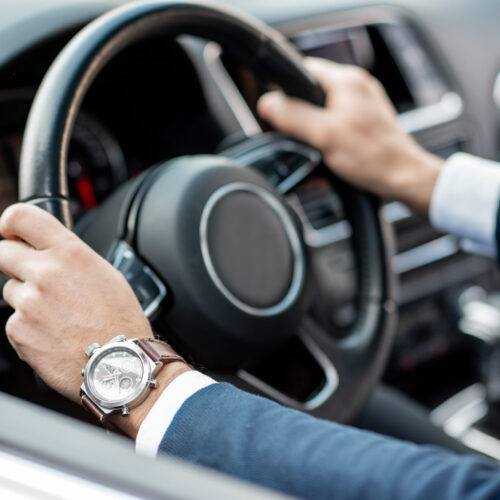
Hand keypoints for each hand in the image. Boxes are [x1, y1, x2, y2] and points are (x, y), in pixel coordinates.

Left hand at [0, 203, 154, 402]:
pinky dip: (29, 326)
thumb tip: (52, 252)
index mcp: (71, 254)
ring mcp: (28, 303)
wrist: (118, 364)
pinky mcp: (17, 331)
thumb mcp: (106, 274)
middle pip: (3, 253)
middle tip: (35, 278)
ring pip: (11, 291)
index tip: (11, 232)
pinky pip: (14, 321)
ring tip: (58, 316)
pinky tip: (55, 334)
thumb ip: (72, 258)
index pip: (21, 217)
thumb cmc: (120, 321)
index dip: (10, 223)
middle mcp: (45, 273)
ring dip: (27, 299)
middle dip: (15, 262)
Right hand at [258, 57, 443, 214]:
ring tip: (314, 154)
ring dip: (312, 135)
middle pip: (311, 95)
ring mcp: (361, 106)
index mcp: (347, 81)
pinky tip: (325, 161)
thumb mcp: (324, 135)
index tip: (278, 112)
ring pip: (322, 114)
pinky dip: (326, 142)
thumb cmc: (373, 157)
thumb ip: (293, 116)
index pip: (304, 70)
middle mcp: (356, 88)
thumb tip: (267, 103)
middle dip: (298, 119)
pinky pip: (335, 127)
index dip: (285, 90)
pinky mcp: (364, 124)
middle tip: (297, 139)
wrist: (403, 178)